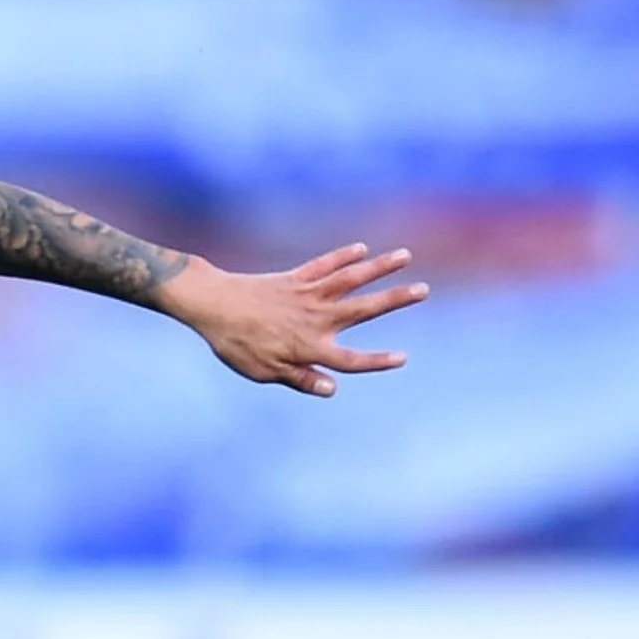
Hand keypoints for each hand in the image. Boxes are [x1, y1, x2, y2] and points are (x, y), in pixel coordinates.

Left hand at [167, 244, 428, 397]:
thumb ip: (300, 379)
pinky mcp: (295, 278)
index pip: (351, 359)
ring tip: (405, 255)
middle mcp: (316, 318)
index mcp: (310, 347)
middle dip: (396, 299)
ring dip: (379, 267)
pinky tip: (361, 249)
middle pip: (364, 309)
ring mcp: (307, 295)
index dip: (377, 361)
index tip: (402, 358)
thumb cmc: (237, 344)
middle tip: (424, 289)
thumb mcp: (264, 372)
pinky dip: (343, 256)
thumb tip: (332, 389)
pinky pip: (323, 265)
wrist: (213, 306)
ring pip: (351, 279)